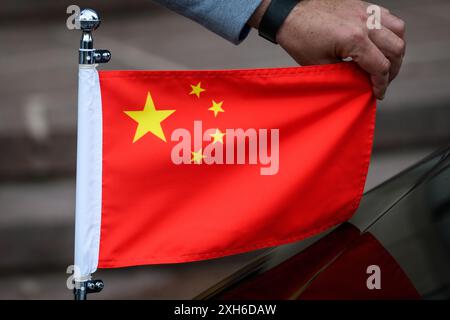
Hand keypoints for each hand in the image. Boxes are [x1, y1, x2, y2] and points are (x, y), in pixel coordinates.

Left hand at [249, 0, 405, 99]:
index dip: (382, 84)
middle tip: (382, 81)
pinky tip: (379, 44)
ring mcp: (366, 11)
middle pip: (396, 49)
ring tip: (385, 63)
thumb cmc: (299, 37)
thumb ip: (344, 75)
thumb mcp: (320, 64)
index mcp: (354, 39)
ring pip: (399, 30)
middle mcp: (365, 22)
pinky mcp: (363, 5)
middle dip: (392, 70)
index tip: (378, 94)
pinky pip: (388, 18)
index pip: (381, 66)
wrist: (289, 13)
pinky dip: (390, 32)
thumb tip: (360, 84)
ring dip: (395, 49)